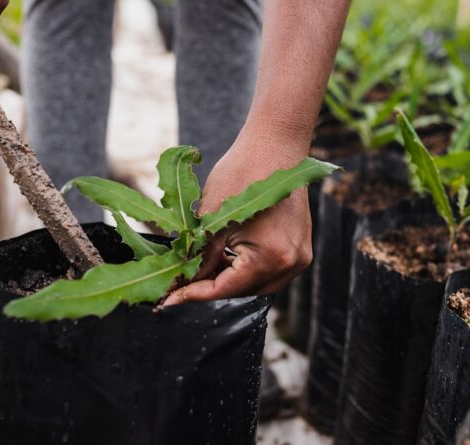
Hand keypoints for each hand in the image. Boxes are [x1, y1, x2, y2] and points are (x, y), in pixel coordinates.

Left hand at [163, 142, 312, 304]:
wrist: (275, 145)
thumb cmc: (242, 172)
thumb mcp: (212, 218)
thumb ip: (200, 256)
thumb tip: (182, 281)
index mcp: (270, 257)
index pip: (226, 289)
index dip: (193, 294)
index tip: (168, 299)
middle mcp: (290, 263)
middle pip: (243, 292)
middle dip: (212, 289)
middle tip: (181, 284)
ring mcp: (299, 258)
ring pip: (257, 286)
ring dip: (230, 282)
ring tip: (202, 271)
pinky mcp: (301, 250)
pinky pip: (270, 273)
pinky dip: (248, 272)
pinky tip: (227, 261)